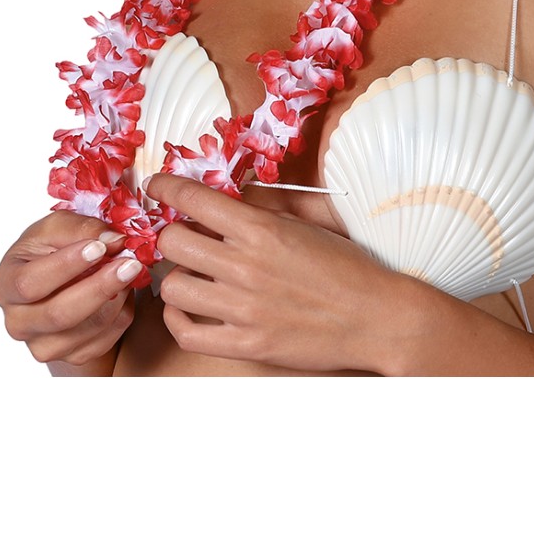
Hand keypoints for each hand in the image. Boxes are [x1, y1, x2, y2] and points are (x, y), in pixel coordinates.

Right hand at [0, 210, 141, 370]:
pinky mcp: (72, 356)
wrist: (58, 280)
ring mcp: (43, 345)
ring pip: (86, 329)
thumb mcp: (56, 227)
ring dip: (116, 298)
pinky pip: (104, 340)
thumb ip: (81, 228)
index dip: (65, 266)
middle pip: (59, 314)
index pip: (30, 283)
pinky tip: (123, 290)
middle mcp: (18, 322)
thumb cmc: (49, 249)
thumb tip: (113, 240)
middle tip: (129, 263)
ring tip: (131, 271)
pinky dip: (121, 313)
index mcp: (5, 285)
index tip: (97, 247)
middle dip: (99, 286)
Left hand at [149, 173, 399, 372]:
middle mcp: (246, 266)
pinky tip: (188, 308)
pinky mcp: (247, 345)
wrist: (376, 317)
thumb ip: (263, 206)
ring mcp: (244, 310)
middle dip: (172, 234)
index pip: (194, 199)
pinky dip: (178, 319)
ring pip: (173, 287)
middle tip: (184, 236)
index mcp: (262, 229)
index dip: (166, 188)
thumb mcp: (307, 221)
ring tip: (194, 274)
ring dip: (178, 277)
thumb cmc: (346, 265)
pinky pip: (187, 333)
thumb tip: (228, 192)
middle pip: (172, 242)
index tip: (157, 187)